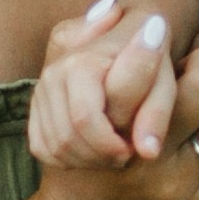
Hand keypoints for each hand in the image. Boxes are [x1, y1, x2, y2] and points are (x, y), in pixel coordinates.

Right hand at [29, 0, 180, 169]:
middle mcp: (53, 73)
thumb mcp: (163, 83)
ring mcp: (40, 90)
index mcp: (80, 61)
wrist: (126, 40)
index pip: (84, 119)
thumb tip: (148, 152)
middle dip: (99, 155)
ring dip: (88, 159)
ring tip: (115, 150)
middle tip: (126, 153)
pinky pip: (43, 149)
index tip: (136, 148)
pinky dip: (69, 159)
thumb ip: (157, 114)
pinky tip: (95, 150)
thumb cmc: (151, 64)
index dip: (112, 145)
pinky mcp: (35, 108)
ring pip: (55, 147)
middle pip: (66, 138)